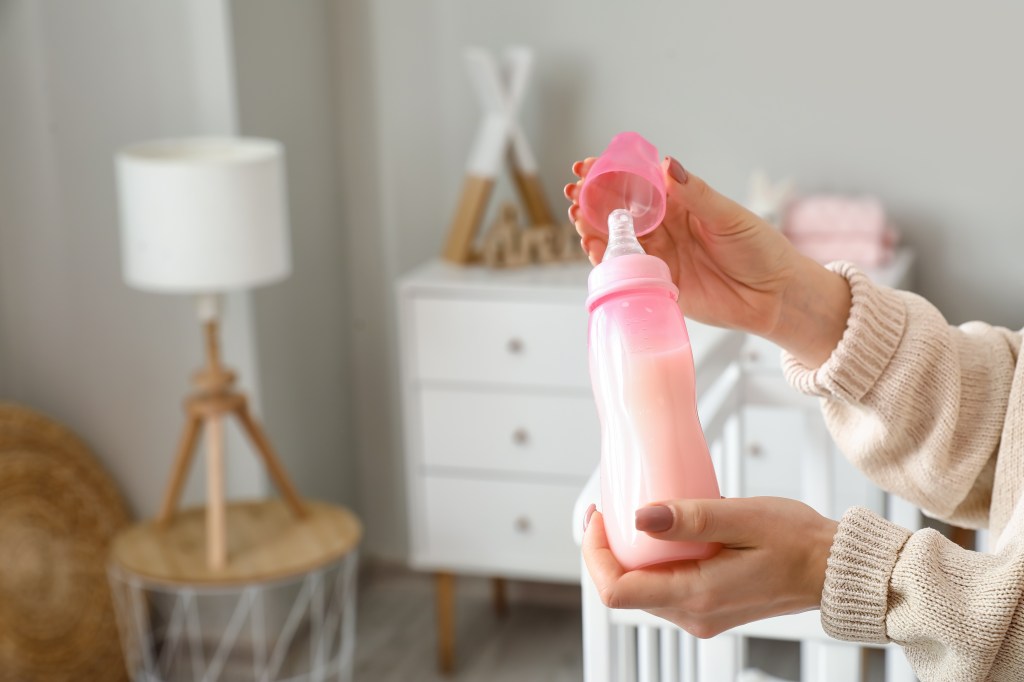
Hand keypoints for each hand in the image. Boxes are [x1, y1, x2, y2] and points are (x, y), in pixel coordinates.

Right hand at [565, 158, 851, 366]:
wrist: (774, 297)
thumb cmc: (760, 251)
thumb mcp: (729, 217)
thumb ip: (695, 195)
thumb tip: (667, 165)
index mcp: (682, 203)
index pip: (639, 182)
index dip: (611, 173)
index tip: (588, 166)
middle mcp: (666, 227)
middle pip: (620, 209)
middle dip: (593, 199)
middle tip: (574, 193)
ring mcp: (660, 255)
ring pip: (617, 237)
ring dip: (592, 227)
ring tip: (576, 217)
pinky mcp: (658, 282)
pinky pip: (626, 269)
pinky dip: (606, 258)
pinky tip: (591, 248)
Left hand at [581, 497, 838, 637]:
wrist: (833, 569)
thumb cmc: (798, 541)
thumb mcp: (742, 517)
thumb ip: (690, 518)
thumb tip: (641, 517)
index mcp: (698, 595)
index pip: (617, 590)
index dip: (595, 553)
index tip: (599, 517)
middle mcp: (695, 615)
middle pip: (625, 589)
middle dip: (609, 549)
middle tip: (614, 506)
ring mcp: (702, 616)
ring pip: (643, 589)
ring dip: (632, 554)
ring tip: (640, 513)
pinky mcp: (709, 609)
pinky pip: (666, 587)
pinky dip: (656, 561)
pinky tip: (668, 531)